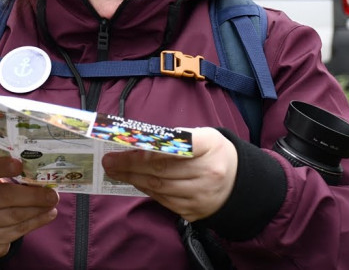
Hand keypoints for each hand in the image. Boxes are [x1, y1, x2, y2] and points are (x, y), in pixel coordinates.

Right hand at [0, 156, 58, 257]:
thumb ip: (5, 171)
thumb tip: (37, 170)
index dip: (0, 166)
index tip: (20, 164)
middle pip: (3, 196)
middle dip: (32, 195)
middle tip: (53, 193)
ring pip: (13, 216)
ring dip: (38, 209)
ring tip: (53, 202)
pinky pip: (17, 231)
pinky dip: (36, 222)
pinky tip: (48, 214)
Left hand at [101, 127, 236, 220]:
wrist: (239, 182)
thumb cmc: (212, 152)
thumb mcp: (201, 135)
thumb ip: (173, 137)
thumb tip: (136, 141)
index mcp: (209, 146)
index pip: (176, 145)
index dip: (149, 146)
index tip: (124, 145)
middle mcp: (208, 172)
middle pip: (161, 169)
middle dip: (130, 165)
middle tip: (109, 161)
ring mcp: (202, 195)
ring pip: (160, 187)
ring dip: (133, 179)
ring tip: (114, 171)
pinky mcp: (195, 212)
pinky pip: (164, 201)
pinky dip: (146, 189)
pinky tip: (134, 181)